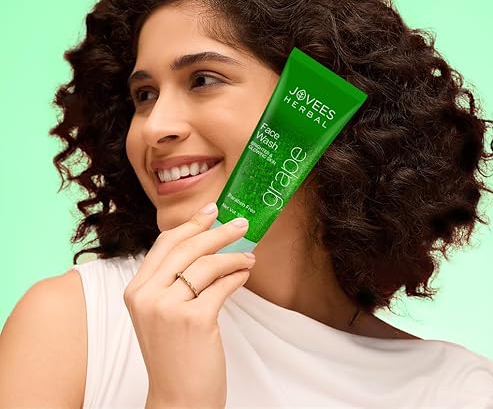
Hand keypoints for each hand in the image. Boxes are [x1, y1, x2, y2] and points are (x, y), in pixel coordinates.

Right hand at [123, 203, 254, 408]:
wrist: (178, 400)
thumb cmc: (175, 354)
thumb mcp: (162, 313)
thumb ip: (174, 281)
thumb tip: (208, 244)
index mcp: (136, 290)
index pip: (165, 244)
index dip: (190, 223)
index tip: (211, 210)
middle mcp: (146, 296)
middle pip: (187, 247)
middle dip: (217, 232)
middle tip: (241, 224)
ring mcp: (168, 308)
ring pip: (206, 264)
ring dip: (233, 256)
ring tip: (248, 256)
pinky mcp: (194, 320)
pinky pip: (222, 286)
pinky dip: (237, 275)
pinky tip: (245, 273)